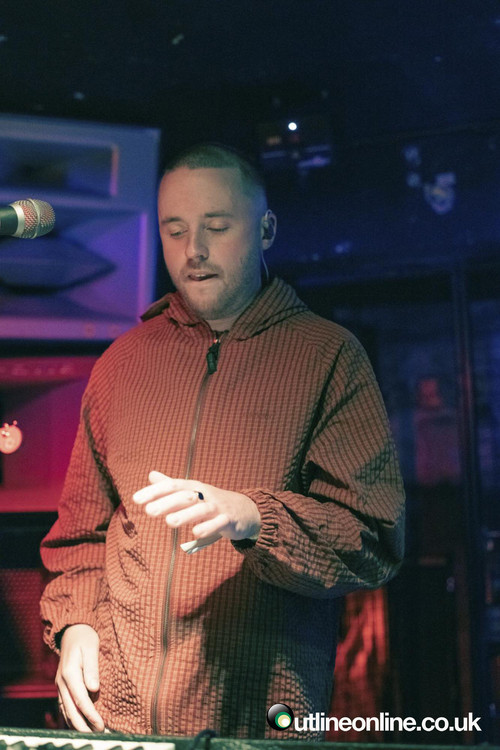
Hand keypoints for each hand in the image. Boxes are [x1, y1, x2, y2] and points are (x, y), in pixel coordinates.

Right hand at [56, 624, 104, 731]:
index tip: (101, 725)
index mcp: (70, 673)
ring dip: (77, 724)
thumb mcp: (91, 648)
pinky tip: (78, 725)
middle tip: (98, 735)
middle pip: (71, 710)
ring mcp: (60, 685)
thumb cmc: (85, 638)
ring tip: (90, 734)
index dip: (91, 715)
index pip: (81, 700)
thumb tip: (94, 689)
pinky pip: (64, 706)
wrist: (72, 631)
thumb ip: (92, 668)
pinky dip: (70, 718)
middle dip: (84, 726)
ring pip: (66, 711)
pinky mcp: (61, 686)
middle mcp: (62, 682)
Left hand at [133, 471, 260, 540]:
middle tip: (148, 511)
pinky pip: (219, 523)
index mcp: (193, 487)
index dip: (154, 491)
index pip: (171, 486)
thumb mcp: (191, 492)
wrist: (243, 510)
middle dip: (166, 503)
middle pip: (184, 496)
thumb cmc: (211, 502)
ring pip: (201, 509)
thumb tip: (151, 475)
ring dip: (185, 515)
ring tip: (169, 522)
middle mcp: (204, 494)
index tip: (136, 499)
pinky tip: (196, 533)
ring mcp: (217, 507)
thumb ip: (171, 485)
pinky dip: (208, 527)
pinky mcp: (228, 519)